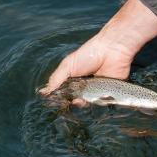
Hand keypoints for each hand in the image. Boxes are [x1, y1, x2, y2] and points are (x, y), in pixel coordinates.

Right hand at [39, 0, 156, 93]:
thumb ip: (56, 79)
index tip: (55, 102)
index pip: (63, 94)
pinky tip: (92, 99)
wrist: (111, 51)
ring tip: (80, 98)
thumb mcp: (68, 65)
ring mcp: (96, 92)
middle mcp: (83, 88)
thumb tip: (44, 93)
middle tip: (69, 100)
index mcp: (73, 80)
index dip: (59, 99)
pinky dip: (96, 104)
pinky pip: (101, 104)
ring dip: (82, 104)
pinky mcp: (108, 95)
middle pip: (74, 102)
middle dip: (70, 103)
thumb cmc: (89, 54)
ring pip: (86, 105)